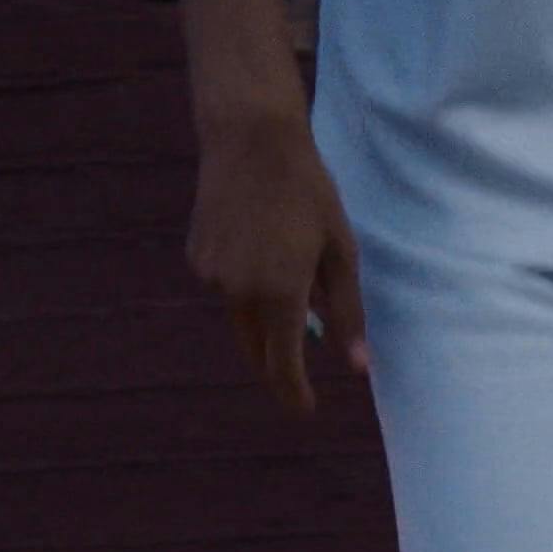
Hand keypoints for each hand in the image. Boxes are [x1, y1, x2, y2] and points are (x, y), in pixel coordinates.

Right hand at [186, 113, 367, 415]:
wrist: (249, 139)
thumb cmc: (308, 192)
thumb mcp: (340, 252)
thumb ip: (346, 313)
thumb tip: (356, 367)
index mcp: (279, 294)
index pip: (283, 365)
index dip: (294, 393)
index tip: (305, 411)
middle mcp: (237, 292)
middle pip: (257, 349)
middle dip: (277, 366)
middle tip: (298, 378)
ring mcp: (211, 276)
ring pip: (241, 318)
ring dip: (263, 319)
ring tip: (290, 278)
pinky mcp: (196, 257)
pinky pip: (226, 289)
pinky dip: (245, 287)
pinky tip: (260, 247)